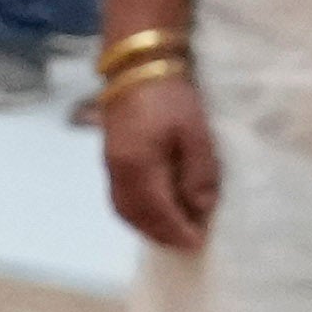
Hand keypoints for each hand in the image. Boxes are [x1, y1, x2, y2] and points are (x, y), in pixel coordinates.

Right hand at [106, 65, 220, 252]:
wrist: (138, 67)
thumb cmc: (172, 99)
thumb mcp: (196, 135)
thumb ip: (199, 175)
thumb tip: (200, 208)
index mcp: (138, 167)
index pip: (158, 211)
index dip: (178, 230)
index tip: (198, 243)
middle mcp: (118, 172)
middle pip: (135, 216)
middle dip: (160, 234)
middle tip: (187, 242)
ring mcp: (110, 165)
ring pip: (124, 209)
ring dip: (147, 226)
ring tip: (172, 231)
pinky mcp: (111, 158)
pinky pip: (121, 197)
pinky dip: (138, 212)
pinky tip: (156, 209)